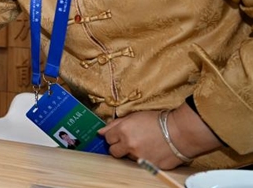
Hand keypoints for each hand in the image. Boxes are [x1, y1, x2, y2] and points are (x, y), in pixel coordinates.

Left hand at [98, 104, 220, 168]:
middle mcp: (128, 145)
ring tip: (144, 145)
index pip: (107, 138)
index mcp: (123, 131)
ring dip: (132, 153)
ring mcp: (138, 157)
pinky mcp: (148, 166)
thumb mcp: (135, 116)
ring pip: (127, 158)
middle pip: (113, 151)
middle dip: (118, 147)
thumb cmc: (159, 121)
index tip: (119, 135)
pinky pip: (141, 164)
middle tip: (128, 142)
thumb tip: (101, 132)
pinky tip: (152, 151)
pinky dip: (144, 158)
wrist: (181, 132)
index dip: (113, 136)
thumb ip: (116, 124)